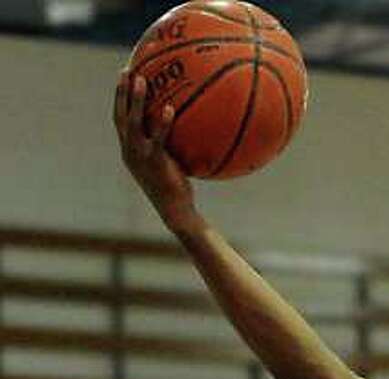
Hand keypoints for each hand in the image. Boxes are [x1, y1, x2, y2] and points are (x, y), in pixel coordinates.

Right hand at [114, 70, 195, 231]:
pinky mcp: (155, 163)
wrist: (175, 211)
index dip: (119, 98)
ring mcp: (140, 157)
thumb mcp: (166, 162)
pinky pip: (157, 138)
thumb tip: (181, 123)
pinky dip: (162, 123)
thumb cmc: (175, 188)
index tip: (124, 77)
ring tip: (141, 79)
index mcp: (128, 151)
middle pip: (120, 116)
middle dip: (121, 92)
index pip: (119, 120)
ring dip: (134, 100)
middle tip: (126, 69)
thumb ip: (166, 143)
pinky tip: (169, 108)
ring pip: (132, 123)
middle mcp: (129, 151)